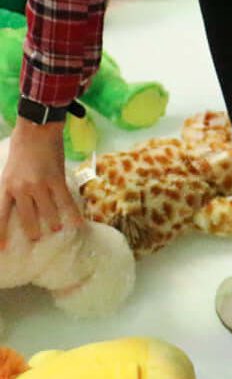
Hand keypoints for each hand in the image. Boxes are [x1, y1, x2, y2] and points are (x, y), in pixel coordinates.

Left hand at [0, 115, 80, 246]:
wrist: (37, 129)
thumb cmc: (21, 146)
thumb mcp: (9, 169)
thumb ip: (13, 186)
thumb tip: (20, 201)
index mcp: (6, 186)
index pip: (1, 215)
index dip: (1, 233)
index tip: (2, 249)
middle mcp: (22, 189)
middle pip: (27, 218)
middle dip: (33, 232)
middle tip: (36, 238)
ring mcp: (40, 185)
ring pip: (47, 213)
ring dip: (53, 223)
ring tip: (56, 229)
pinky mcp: (56, 180)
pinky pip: (65, 201)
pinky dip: (72, 214)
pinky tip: (77, 224)